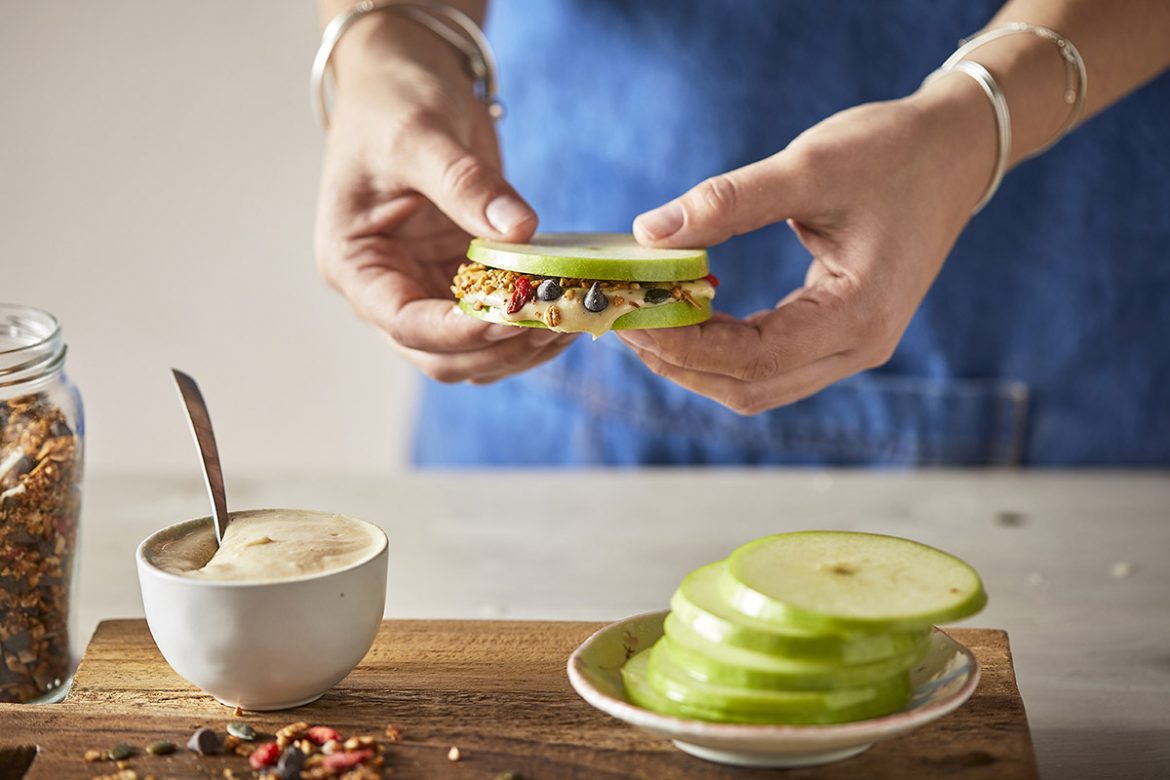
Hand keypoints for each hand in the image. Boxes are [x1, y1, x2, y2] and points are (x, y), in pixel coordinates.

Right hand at [315, 38, 575, 383]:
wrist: (403, 76)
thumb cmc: (392, 102)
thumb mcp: (420, 136)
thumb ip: (464, 185)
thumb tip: (521, 231)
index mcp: (354, 265)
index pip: (404, 323)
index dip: (458, 333)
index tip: (511, 320)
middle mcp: (387, 290)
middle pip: (440, 356)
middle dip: (498, 349)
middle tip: (555, 324)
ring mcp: (426, 288)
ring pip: (473, 353)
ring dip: (521, 347)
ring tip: (575, 318)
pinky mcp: (463, 278)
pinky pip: (497, 322)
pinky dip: (531, 324)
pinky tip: (572, 305)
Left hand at [617, 77, 995, 413]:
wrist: (954, 150)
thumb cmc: (893, 152)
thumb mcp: (810, 166)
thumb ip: (729, 202)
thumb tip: (650, 232)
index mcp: (859, 317)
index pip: (753, 359)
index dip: (682, 346)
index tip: (629, 315)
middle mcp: (859, 347)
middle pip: (750, 388)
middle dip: (680, 361)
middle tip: (622, 319)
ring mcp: (853, 346)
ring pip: (758, 384)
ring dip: (697, 361)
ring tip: (646, 317)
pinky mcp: (841, 333)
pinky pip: (771, 361)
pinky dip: (723, 347)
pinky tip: (689, 310)